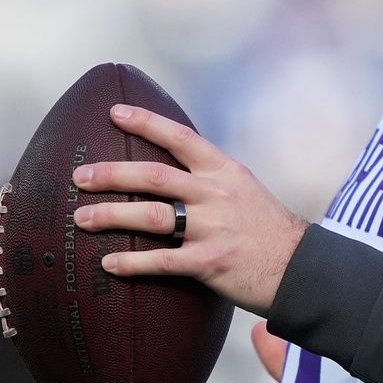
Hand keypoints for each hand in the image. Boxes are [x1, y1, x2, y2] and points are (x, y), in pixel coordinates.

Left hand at [72, 104, 309, 313]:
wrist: (302, 269)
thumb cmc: (269, 231)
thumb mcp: (245, 191)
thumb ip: (210, 179)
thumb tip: (170, 171)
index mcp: (225, 173)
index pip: (180, 139)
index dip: (146, 123)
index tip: (114, 113)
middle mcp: (216, 196)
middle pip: (154, 177)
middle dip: (111, 175)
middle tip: (80, 176)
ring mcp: (213, 229)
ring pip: (151, 216)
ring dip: (110, 217)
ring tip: (81, 220)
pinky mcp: (209, 263)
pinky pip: (162, 261)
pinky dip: (132, 262)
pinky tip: (109, 264)